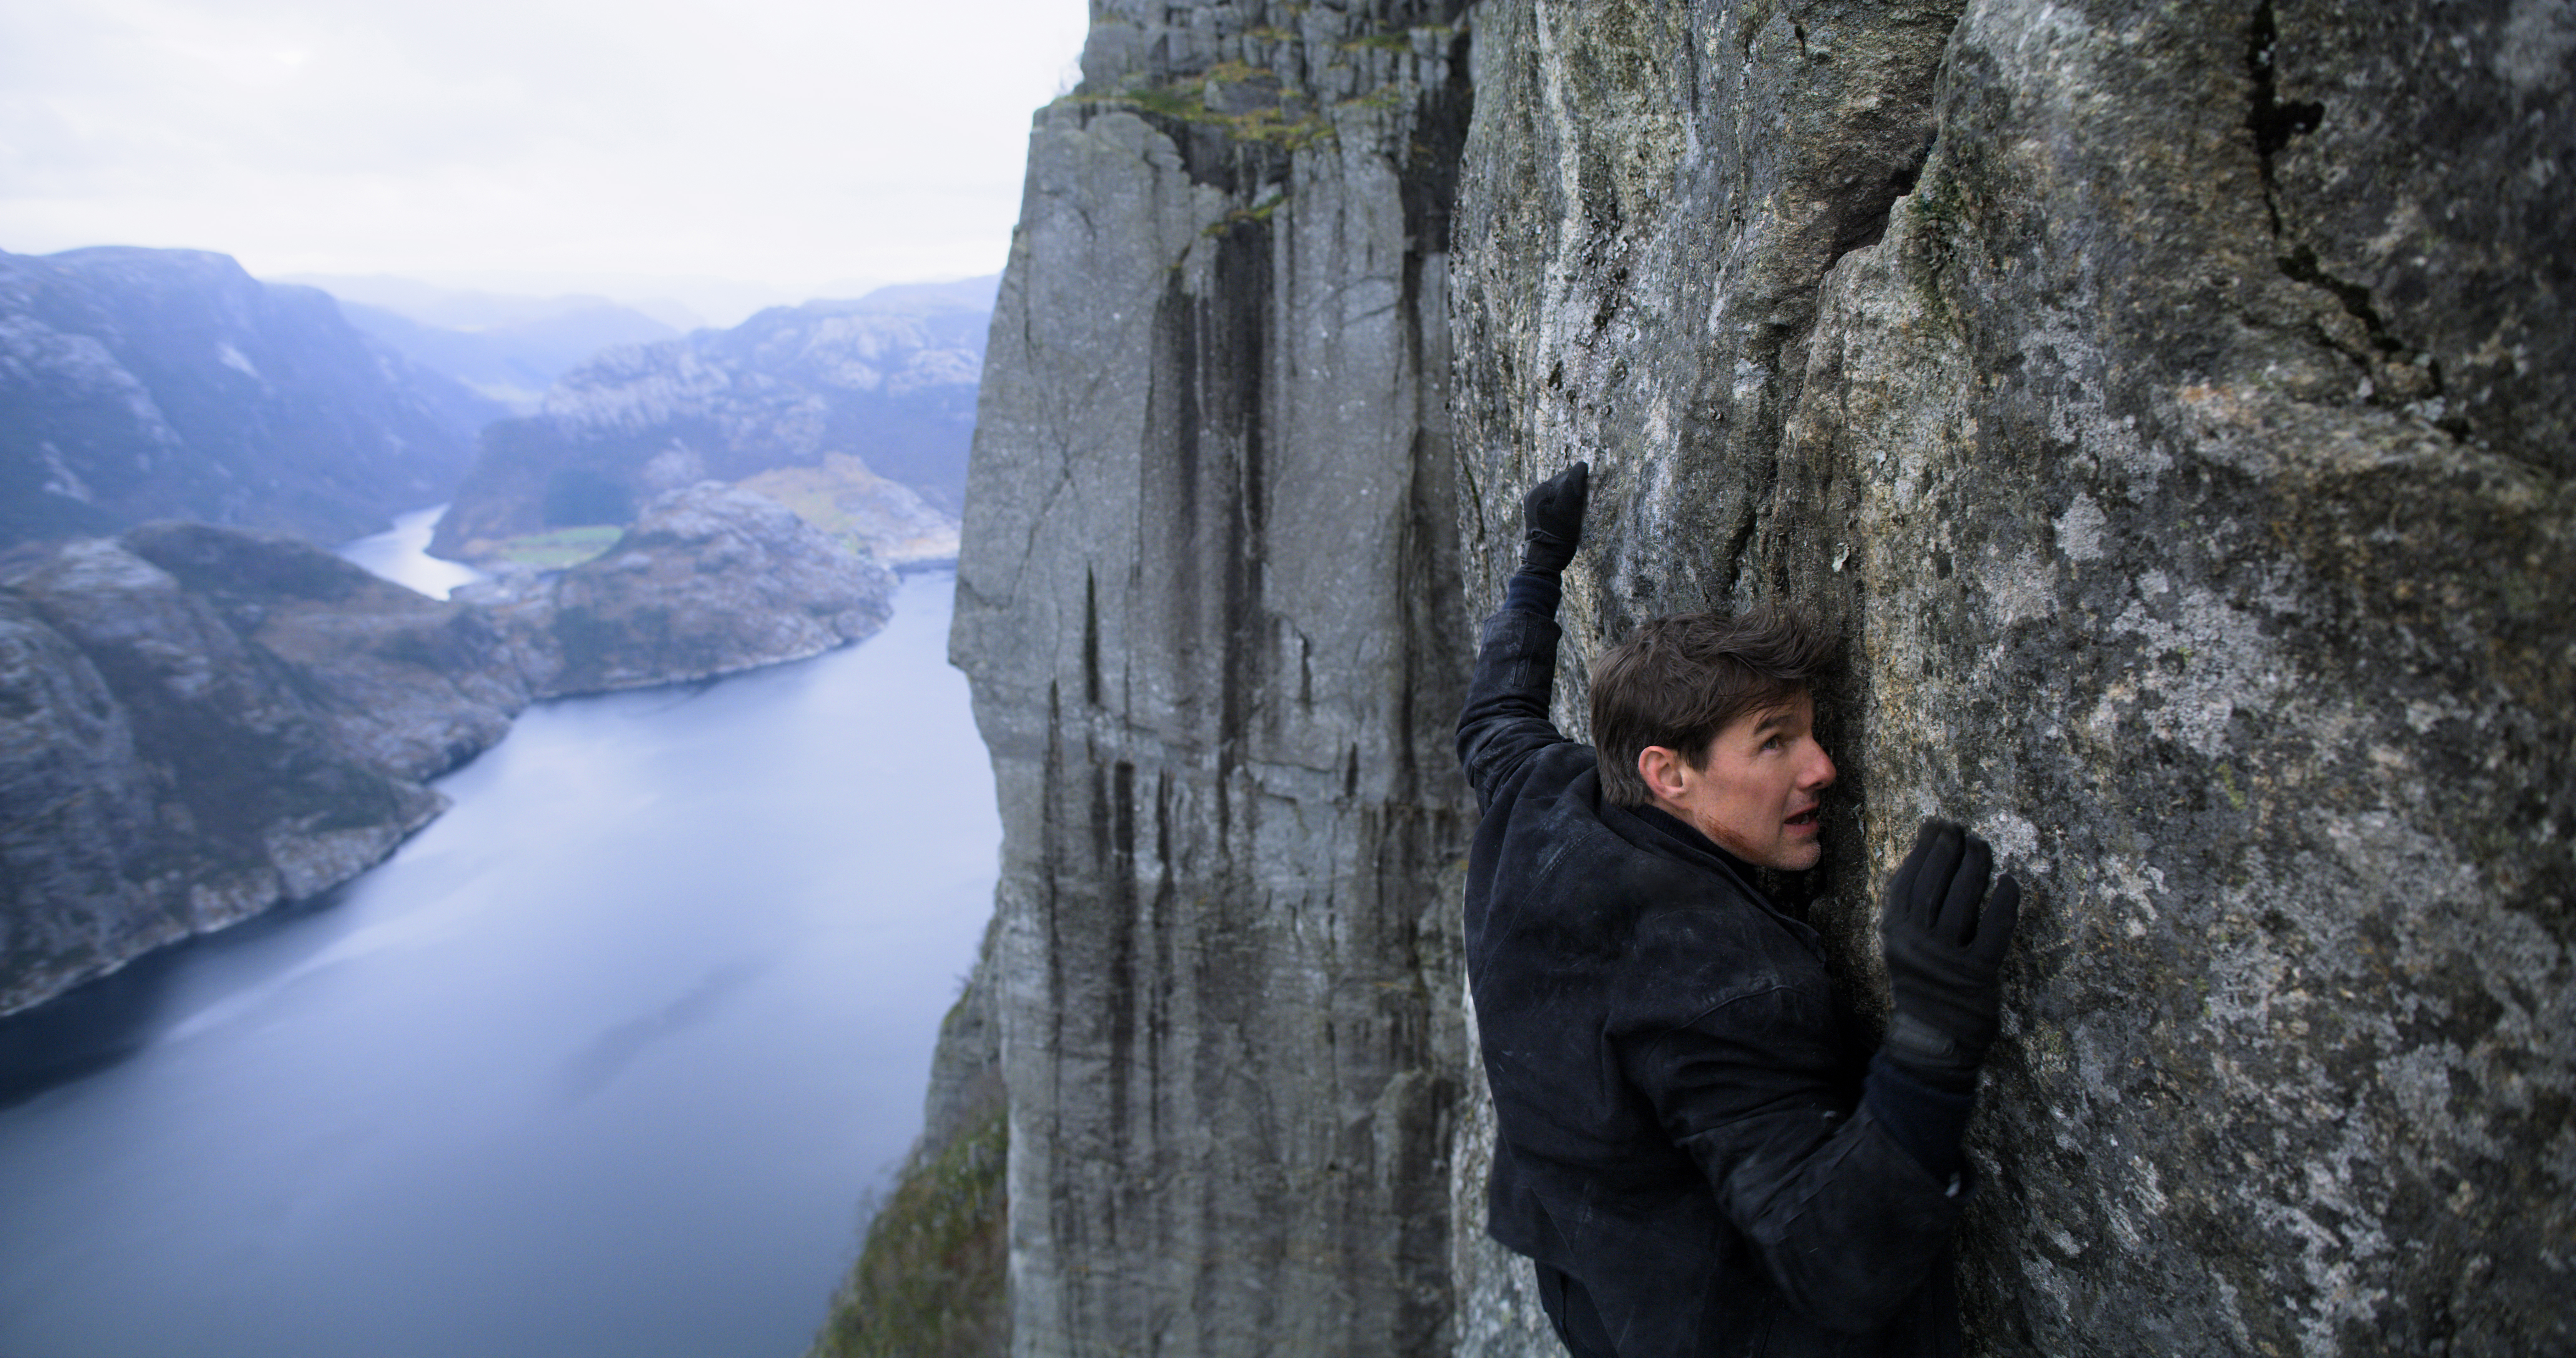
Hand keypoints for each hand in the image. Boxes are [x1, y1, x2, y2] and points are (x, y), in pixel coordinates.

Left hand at [1520, 461, 1588, 573]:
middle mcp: (1532, 497)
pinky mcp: (1538, 516)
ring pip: (1561, 497)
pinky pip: (1556, 506)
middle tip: (1579, 511)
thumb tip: (1582, 464)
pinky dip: (1565, 511)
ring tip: (1572, 519)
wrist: (1545, 561)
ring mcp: (1534, 507)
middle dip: (1574, 495)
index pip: (1565, 478)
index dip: (1579, 487)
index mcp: (1537, 492)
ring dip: (1571, 504)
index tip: (1583, 501)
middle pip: (1562, 486)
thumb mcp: (1571, 508)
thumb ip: (1575, 484)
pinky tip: (1567, 523)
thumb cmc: (1558, 536)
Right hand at [1881, 819, 2020, 1083]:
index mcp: (1893, 931)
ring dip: (1977, 866)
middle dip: (1952, 848)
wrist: (1934, 1040)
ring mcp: (1947, 958)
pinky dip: (2005, 902)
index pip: (1909, 877)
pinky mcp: (1978, 974)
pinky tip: (2010, 883)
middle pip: (1937, 882)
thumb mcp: (1903, 944)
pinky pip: (1995, 929)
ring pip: (1965, 899)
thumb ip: (1912, 909)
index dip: (1926, 846)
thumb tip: (1930, 858)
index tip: (1939, 826)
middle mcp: (1916, 942)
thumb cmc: (1922, 983)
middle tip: (1964, 831)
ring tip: (1983, 847)